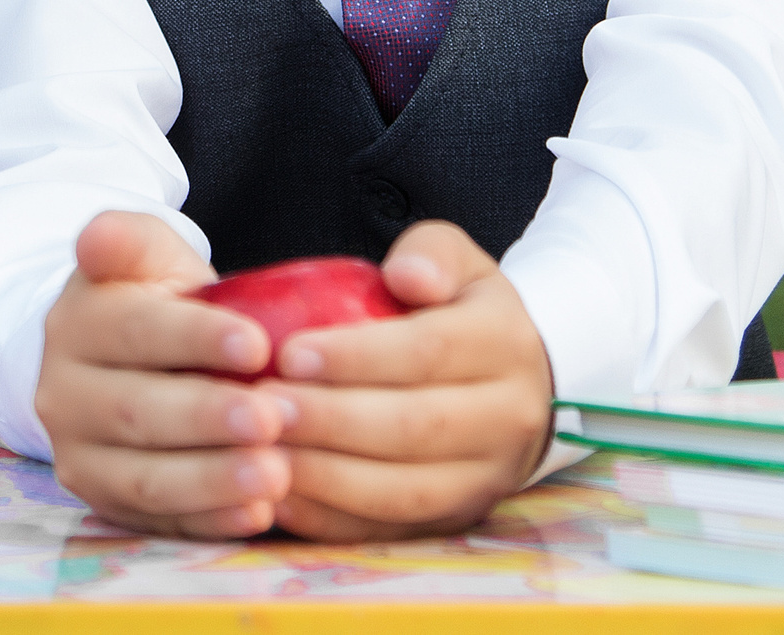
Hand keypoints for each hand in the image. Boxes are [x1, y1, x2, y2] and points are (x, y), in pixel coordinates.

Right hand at [35, 211, 294, 537]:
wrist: (122, 359)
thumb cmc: (153, 300)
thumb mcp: (144, 255)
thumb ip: (128, 239)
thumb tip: (96, 236)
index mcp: (78, 325)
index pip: (137, 331)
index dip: (196, 338)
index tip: (257, 344)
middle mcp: (65, 396)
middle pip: (138, 411)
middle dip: (208, 417)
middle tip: (271, 418)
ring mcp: (80, 457)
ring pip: (144, 477)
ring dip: (212, 480)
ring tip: (274, 475)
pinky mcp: (105, 503)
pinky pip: (157, 522)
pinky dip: (208, 521)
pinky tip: (257, 514)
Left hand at [262, 220, 553, 540]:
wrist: (520, 381)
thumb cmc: (461, 313)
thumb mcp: (458, 263)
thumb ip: (431, 253)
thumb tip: (404, 275)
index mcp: (505, 344)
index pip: (429, 351)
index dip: (358, 356)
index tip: (290, 353)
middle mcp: (508, 417)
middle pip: (415, 428)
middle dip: (332, 421)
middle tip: (262, 408)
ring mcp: (487, 478)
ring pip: (405, 492)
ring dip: (327, 478)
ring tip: (262, 455)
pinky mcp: (459, 520)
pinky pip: (392, 531)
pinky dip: (333, 521)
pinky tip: (280, 499)